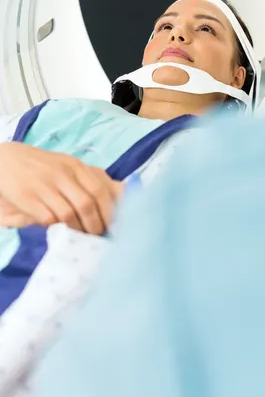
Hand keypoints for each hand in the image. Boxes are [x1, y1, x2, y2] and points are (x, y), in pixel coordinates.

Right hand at [0, 143, 124, 234]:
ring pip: (68, 213)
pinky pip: (47, 218)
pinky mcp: (26, 197)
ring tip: (80, 237)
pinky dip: (57, 227)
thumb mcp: (68, 166)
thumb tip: (122, 194)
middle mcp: (62, 173)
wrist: (6, 159)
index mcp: (75, 166)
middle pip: (86, 203)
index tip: (115, 227)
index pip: (100, 190)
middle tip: (97, 237)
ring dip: (77, 229)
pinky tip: (60, 230)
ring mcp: (44, 185)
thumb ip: (90, 179)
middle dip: (95, 225)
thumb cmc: (44, 166)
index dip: (110, 211)